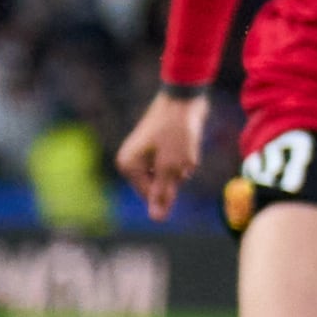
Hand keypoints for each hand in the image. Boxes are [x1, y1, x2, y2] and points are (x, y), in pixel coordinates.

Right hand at [115, 90, 208, 219]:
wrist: (185, 97)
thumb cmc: (176, 131)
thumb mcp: (171, 166)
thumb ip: (163, 193)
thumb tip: (156, 219)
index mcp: (128, 165)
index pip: (152, 195)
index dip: (171, 185)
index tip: (175, 162)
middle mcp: (134, 160)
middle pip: (163, 185)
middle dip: (178, 174)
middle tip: (180, 151)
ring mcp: (148, 153)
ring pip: (173, 174)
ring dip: (185, 165)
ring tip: (184, 144)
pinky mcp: (163, 147)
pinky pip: (179, 162)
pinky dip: (188, 156)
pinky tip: (188, 141)